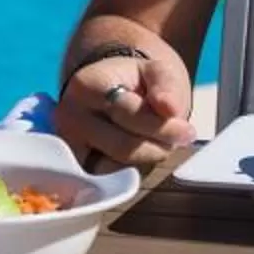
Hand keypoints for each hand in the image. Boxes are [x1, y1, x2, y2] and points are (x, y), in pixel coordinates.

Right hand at [53, 41, 196, 170]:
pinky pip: (104, 182)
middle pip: (122, 146)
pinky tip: (136, 159)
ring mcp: (66, 143)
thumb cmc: (135, 80)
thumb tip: (169, 108)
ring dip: (142, 162)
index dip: (163, 127)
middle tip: (174, 141)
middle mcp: (68, 115)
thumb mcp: (156, 71)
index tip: (187, 131)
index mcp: (87, 85)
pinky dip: (125, 174)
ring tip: (154, 144)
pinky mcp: (71, 165)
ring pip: (113, 169)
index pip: (129, 115)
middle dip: (155, 147)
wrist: (109, 88)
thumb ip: (166, 86)